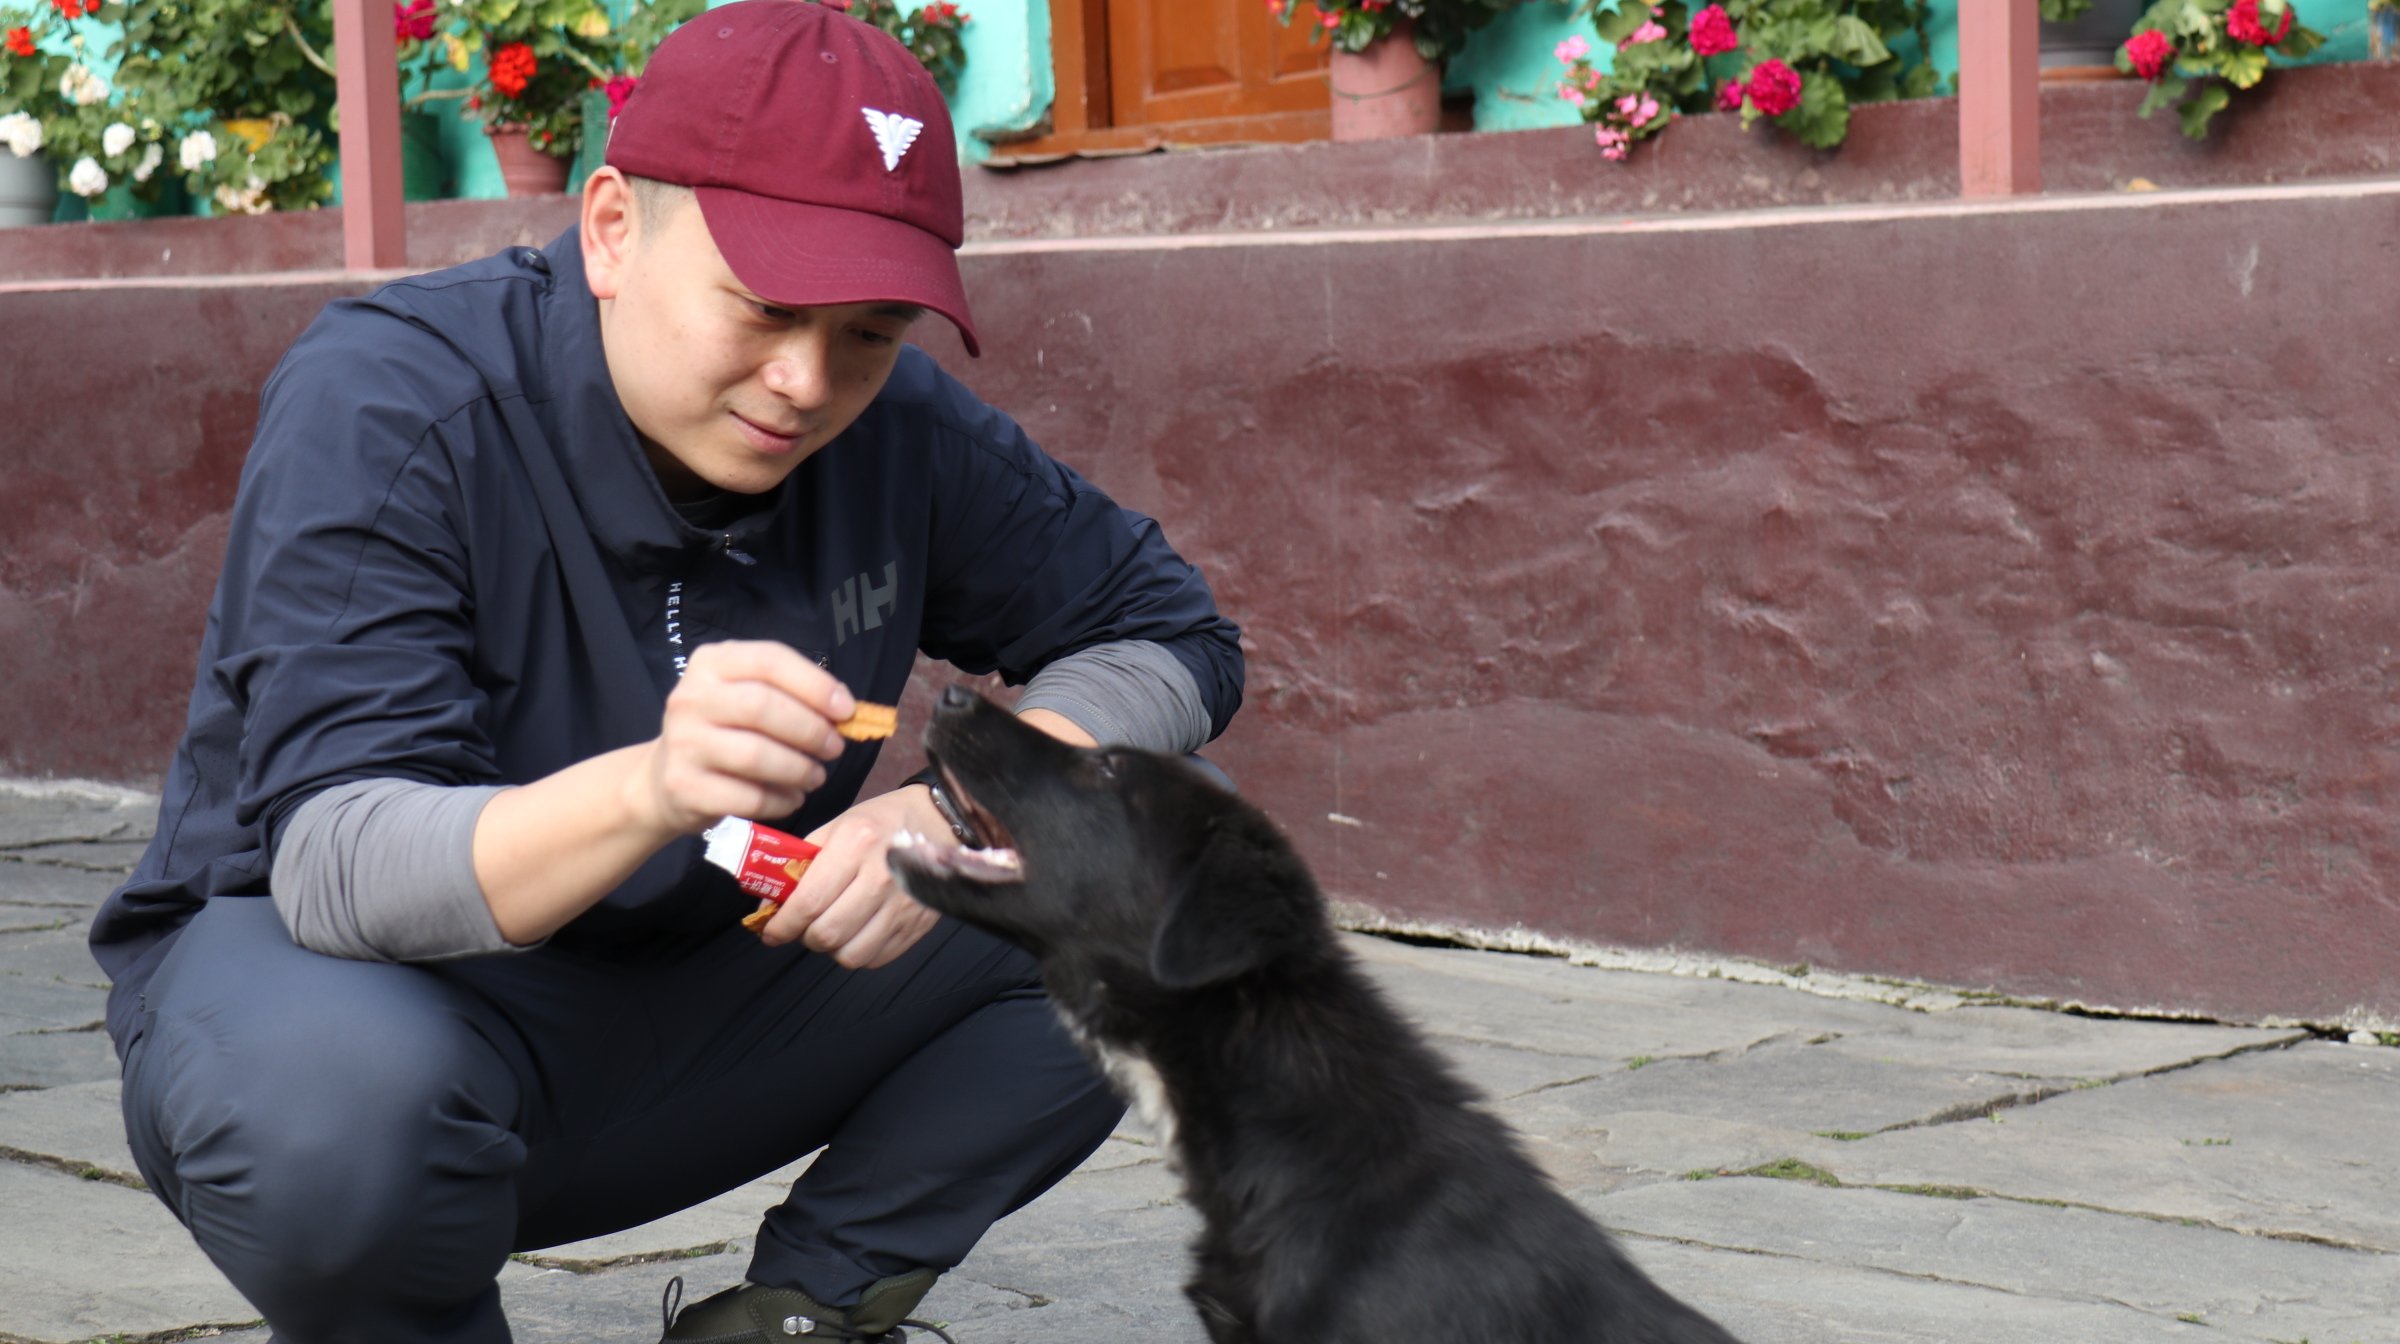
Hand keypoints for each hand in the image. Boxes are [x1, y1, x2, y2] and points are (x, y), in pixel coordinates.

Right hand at [631, 640, 855, 837]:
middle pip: (763, 707)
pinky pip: (747, 797)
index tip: (846, 710)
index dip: (814, 685)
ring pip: (756, 755)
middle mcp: (690, 697)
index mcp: (712, 663)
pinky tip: (791, 798)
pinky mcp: (684, 787)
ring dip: (799, 770)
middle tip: (834, 748)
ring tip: (816, 777)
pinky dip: (781, 801)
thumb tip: (846, 711)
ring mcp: (683, 743)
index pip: (769, 660)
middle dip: (811, 730)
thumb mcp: (746, 697)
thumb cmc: (722, 731)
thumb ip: (790, 695)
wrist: (663, 778)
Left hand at [753, 784, 950, 968]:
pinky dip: (858, 952)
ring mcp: (904, 904)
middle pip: (828, 933)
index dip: (783, 925)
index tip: (772, 931)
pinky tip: (857, 932)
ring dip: (832, 948)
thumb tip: (772, 902)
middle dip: (804, 937)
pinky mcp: (918, 924)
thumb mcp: (838, 826)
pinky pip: (876, 958)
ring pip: (851, 955)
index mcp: (856, 843)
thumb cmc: (882, 822)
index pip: (809, 902)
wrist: (940, 822)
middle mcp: (882, 876)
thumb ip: (803, 862)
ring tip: (832, 929)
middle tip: (801, 928)